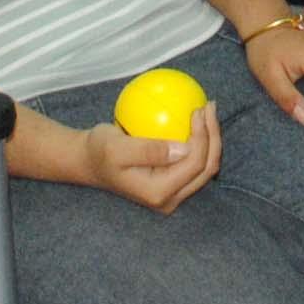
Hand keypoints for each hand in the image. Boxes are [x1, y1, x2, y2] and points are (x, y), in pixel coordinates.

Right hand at [78, 106, 220, 213]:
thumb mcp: (116, 148)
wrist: (88, 161)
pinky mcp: (172, 181)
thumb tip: (185, 148)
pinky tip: (198, 117)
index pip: (194, 164)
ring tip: (208, 109)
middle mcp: (170, 198)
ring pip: (205, 166)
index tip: (197, 109)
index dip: (203, 136)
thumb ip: (149, 150)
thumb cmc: (99, 151)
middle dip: (214, 136)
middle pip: (206, 168)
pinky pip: (194, 161)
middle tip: (209, 105)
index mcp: (159, 192)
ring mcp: (172, 192)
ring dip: (211, 138)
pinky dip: (200, 140)